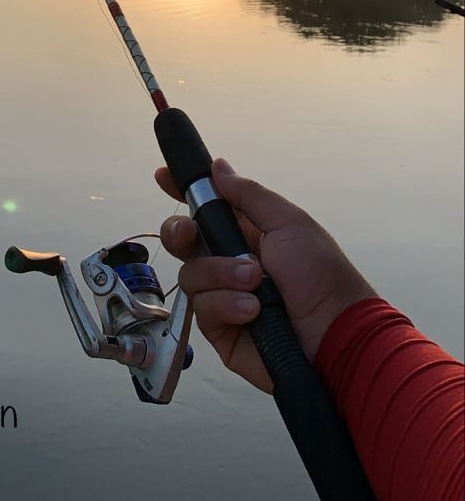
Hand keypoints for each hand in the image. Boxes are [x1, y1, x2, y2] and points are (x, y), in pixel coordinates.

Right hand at [157, 157, 376, 392]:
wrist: (336, 333)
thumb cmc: (322, 275)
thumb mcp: (289, 223)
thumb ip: (249, 195)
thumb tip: (218, 167)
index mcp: (247, 233)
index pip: (205, 208)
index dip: (181, 192)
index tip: (163, 177)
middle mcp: (229, 263)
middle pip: (183, 241)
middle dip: (179, 231)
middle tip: (189, 232)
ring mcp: (222, 297)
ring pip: (190, 275)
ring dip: (221, 274)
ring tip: (255, 283)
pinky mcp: (221, 330)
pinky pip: (202, 309)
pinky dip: (226, 304)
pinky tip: (253, 311)